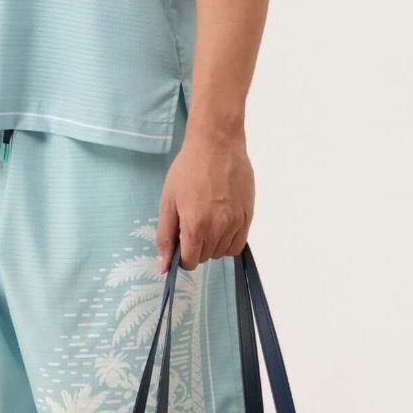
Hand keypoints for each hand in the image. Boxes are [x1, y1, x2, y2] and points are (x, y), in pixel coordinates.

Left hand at [155, 122, 253, 271]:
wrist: (217, 144)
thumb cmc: (187, 169)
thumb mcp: (168, 201)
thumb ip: (165, 237)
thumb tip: (163, 268)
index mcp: (196, 225)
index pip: (190, 261)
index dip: (181, 256)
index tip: (180, 241)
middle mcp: (219, 228)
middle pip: (206, 257)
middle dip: (196, 247)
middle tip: (191, 222)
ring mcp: (236, 222)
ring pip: (223, 252)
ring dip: (212, 243)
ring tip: (207, 219)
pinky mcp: (248, 215)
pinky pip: (239, 243)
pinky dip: (228, 240)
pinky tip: (221, 222)